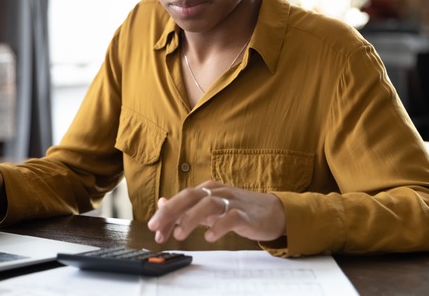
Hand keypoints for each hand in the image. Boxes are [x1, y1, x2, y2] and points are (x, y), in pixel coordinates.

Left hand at [147, 180, 285, 243]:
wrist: (274, 211)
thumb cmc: (239, 209)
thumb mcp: (210, 207)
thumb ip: (187, 207)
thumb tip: (162, 203)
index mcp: (208, 190)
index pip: (182, 198)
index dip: (166, 212)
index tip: (154, 229)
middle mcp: (218, 192)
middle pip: (190, 196)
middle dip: (171, 211)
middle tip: (155, 227)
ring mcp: (232, 202)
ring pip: (208, 204)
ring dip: (191, 218)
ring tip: (179, 234)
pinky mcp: (245, 214)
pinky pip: (230, 217)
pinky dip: (218, 226)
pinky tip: (209, 236)